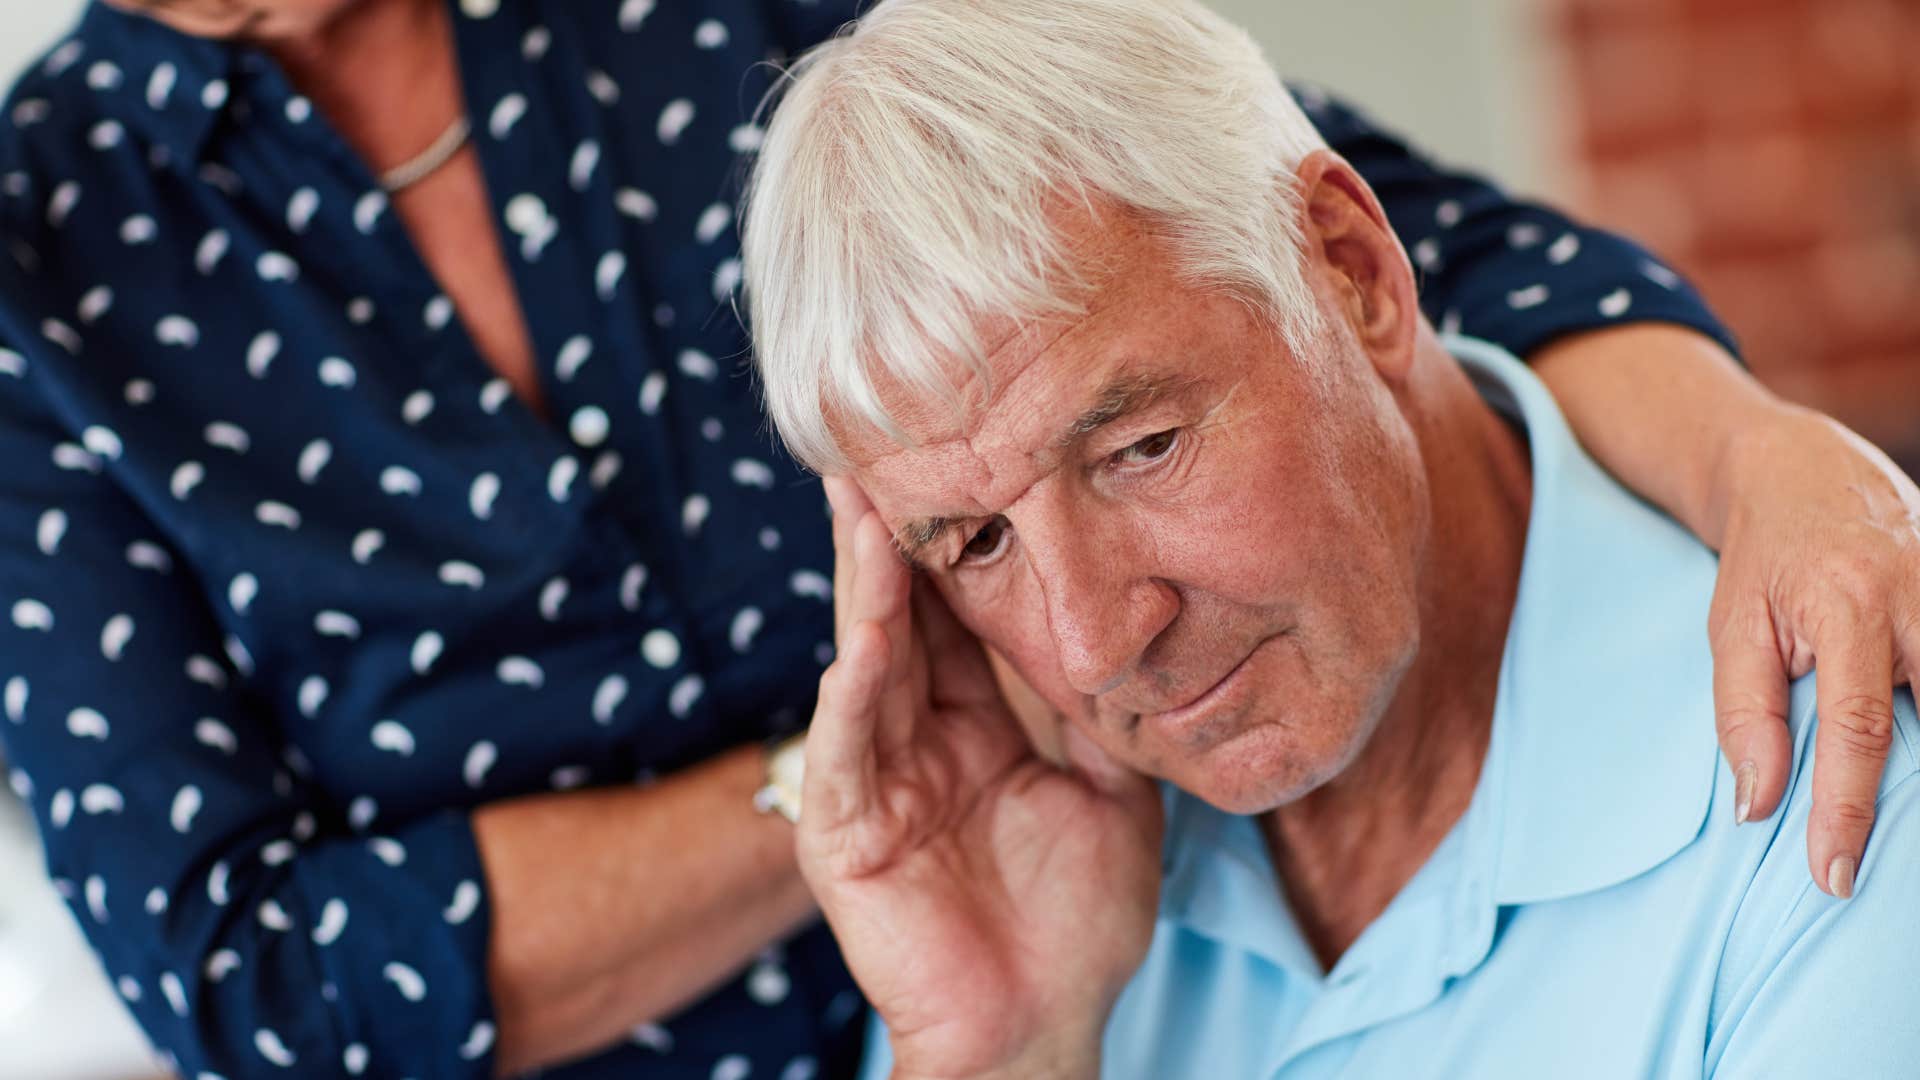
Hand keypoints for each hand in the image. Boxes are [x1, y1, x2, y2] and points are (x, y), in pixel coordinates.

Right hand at [803, 478, 1162, 1077]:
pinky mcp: (846, 834)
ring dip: (864, 590)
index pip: (960, 616)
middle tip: (885, 443)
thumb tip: (1136, 628)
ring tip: (861, 508)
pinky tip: (860, 643)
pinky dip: (852, 697)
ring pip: (868, 666)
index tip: (969, 458)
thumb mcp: (1115, 796)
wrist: (1041, 1024)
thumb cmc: (1075, 922)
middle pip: (903, 618)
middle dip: (892, 535)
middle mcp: (916, 738)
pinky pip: (848, 754)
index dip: (962, 542)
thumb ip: (1107, 714)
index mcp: (974, 726)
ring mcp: (876, 781)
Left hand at [1706, 405, 1919, 896]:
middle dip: (1919, 795)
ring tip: (1902, 827)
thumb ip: (1745, 716)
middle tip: (1884, 867)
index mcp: (1848, 605)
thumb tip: (1757, 807)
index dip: (1848, 810)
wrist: (1800, 468)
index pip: (1857, 728)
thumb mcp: (1732, 629)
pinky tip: (1918, 735)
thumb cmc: (1761, 559)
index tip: (1834, 874)